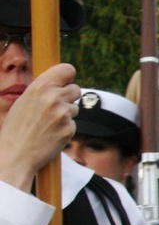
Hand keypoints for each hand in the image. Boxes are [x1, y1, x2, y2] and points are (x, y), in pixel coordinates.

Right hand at [0, 64, 79, 190]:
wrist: (15, 154)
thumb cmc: (16, 128)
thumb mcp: (23, 101)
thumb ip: (42, 91)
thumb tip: (60, 83)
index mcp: (40, 87)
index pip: (68, 70)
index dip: (67, 76)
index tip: (64, 81)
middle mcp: (54, 97)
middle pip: (76, 89)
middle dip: (68, 97)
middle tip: (54, 107)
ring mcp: (63, 114)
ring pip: (75, 107)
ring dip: (66, 113)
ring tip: (47, 123)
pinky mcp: (69, 129)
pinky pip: (73, 124)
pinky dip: (65, 128)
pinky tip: (51, 134)